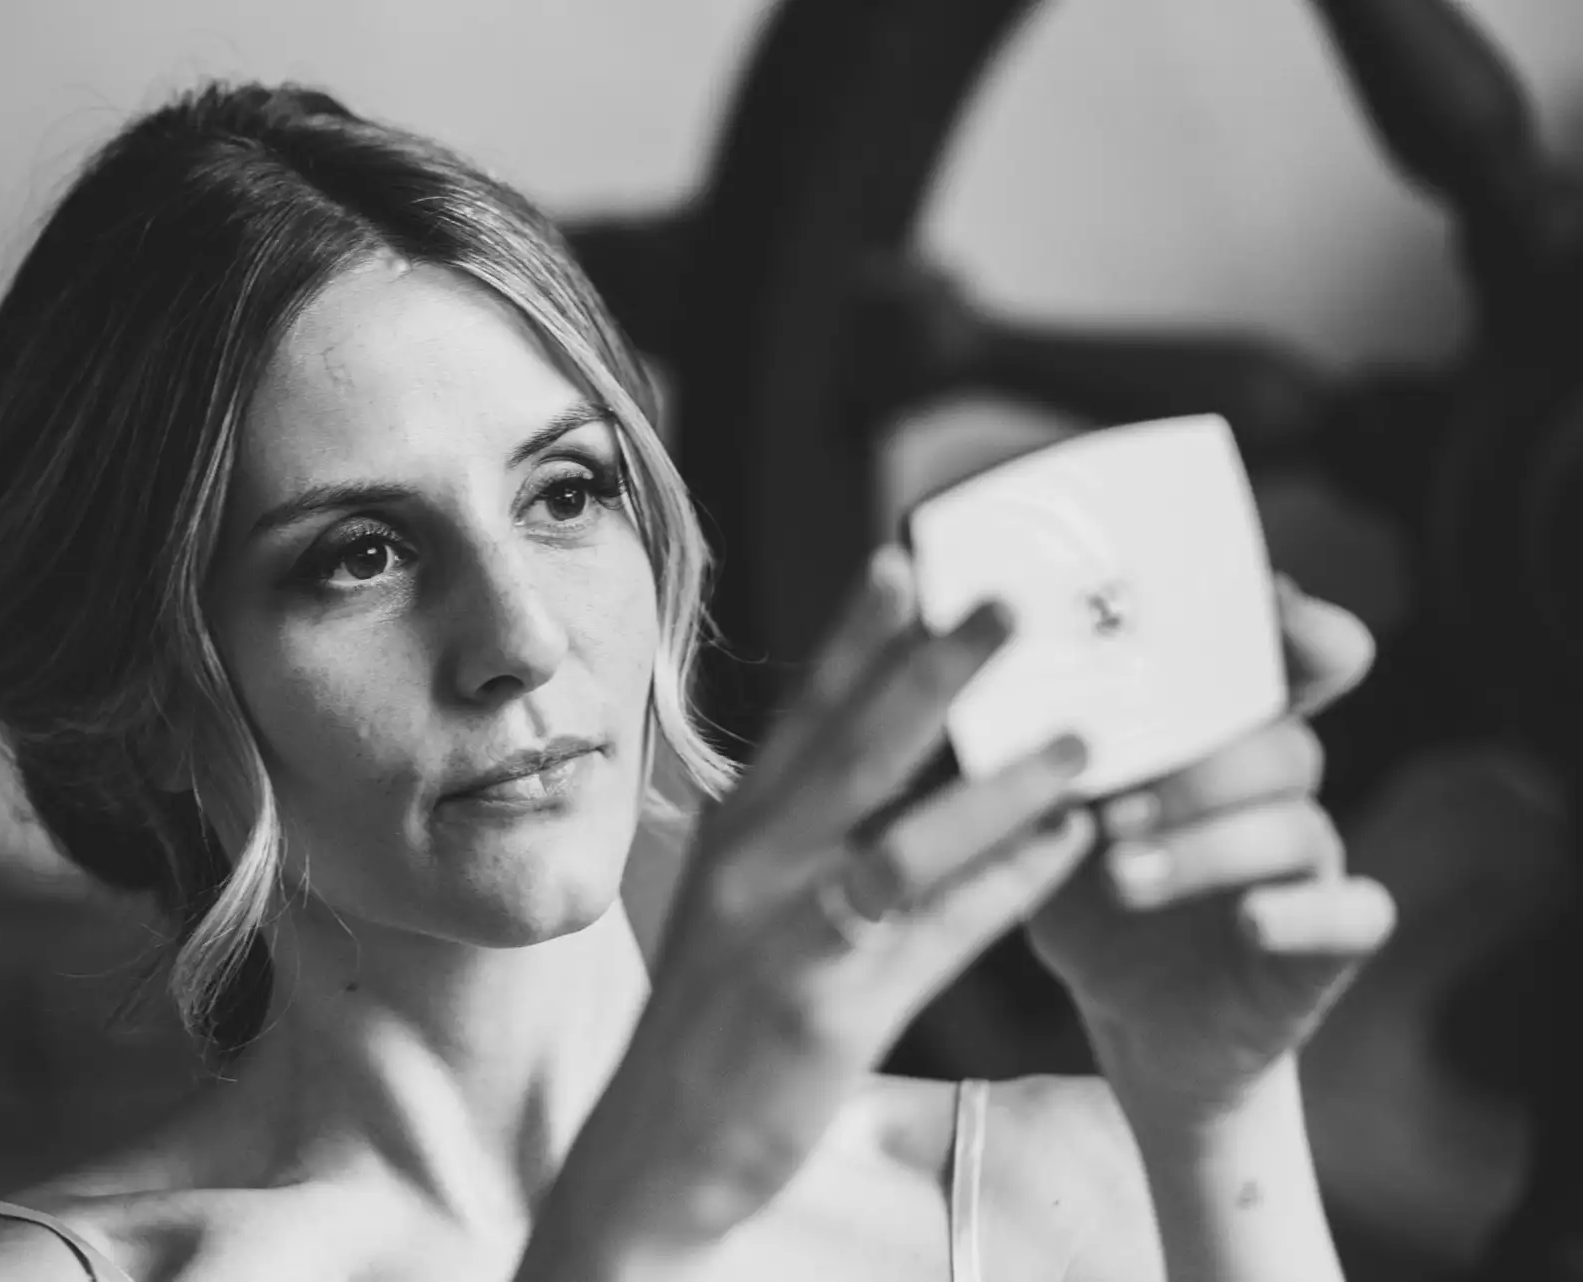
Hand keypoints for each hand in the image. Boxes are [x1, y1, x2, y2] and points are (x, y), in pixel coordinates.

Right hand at [520, 544, 1094, 1274]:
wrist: (656, 1149)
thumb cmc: (711, 1014)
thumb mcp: (737, 903)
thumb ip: (794, 833)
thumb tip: (866, 759)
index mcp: (735, 832)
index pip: (802, 719)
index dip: (853, 640)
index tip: (902, 562)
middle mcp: (753, 868)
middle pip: (855, 751)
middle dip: (935, 671)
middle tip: (1013, 604)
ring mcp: (787, 938)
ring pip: (904, 840)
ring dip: (998, 785)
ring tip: (1083, 737)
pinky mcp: (827, 1011)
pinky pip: (934, 936)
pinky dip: (1005, 886)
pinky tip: (1068, 846)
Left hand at [1027, 575, 1396, 1117]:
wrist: (1129, 1016)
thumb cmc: (1077, 882)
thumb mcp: (1036, 807)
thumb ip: (1015, 742)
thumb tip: (934, 659)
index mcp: (1211, 733)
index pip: (1280, 659)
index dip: (1293, 626)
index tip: (1269, 603)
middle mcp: (1271, 785)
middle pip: (1278, 740)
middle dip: (1195, 764)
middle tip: (1109, 800)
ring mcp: (1309, 861)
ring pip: (1297, 824)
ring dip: (1208, 844)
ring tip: (1118, 872)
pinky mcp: (1326, 941)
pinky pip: (1354, 913)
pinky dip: (1304, 912)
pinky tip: (1249, 920)